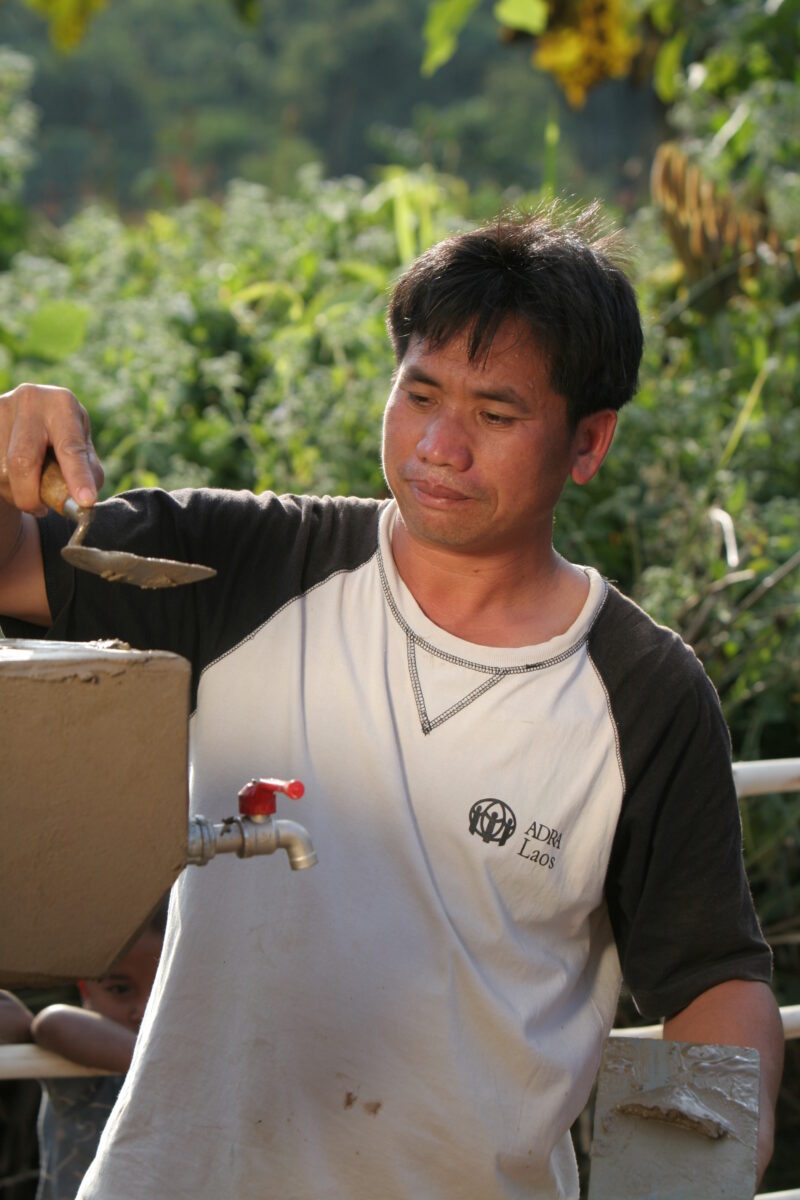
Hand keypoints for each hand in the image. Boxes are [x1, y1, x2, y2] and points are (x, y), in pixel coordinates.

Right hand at [0, 382, 103, 514]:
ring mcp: (0, 409)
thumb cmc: (62, 435)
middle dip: (31, 495)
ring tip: (30, 490)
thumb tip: (83, 501)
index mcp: (61, 404)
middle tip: (41, 510)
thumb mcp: (82, 445)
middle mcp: (29, 401)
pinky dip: (5, 487)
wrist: (28, 415)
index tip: (85, 500)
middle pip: (22, 461)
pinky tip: (14, 481)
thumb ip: (88, 472)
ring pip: (1, 471)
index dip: (78, 476)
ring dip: (16, 493)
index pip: (70, 447)